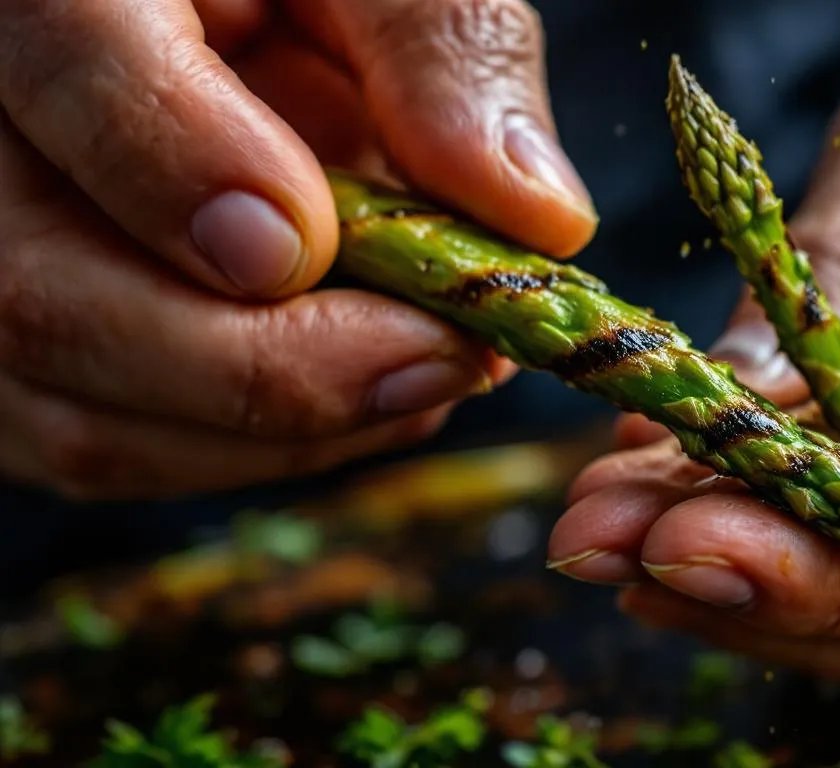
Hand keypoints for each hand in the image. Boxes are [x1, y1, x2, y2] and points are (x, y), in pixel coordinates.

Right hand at [0, 0, 593, 498]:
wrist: (246, 24)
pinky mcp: (44, 350)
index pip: (70, 74)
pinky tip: (368, 393)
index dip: (188, 179)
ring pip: (77, 415)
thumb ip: (439, 53)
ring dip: (283, 431)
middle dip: (268, 369)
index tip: (315, 243)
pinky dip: (257, 449)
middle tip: (445, 359)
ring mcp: (3, 259)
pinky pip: (113, 445)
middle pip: (45, 300)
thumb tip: (533, 216)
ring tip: (431, 374)